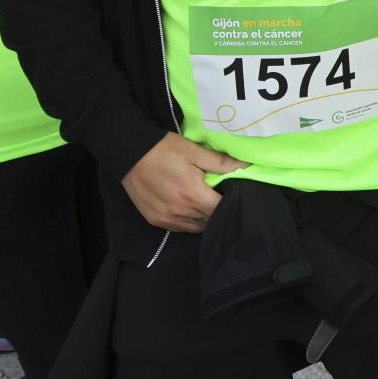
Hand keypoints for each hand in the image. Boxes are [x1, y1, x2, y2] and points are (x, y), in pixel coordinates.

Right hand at [121, 132, 247, 233]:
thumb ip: (221, 162)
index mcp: (193, 195)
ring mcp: (167, 219)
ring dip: (204, 219)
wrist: (130, 154)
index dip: (230, 203)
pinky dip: (188, 222)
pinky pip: (179, 228)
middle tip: (220, 198)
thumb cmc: (165, 150)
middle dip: (217, 211)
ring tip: (207, 205)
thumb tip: (246, 166)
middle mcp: (181, 212)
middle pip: (209, 220)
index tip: (233, 195)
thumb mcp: (195, 152)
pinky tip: (191, 210)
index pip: (220, 209)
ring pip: (195, 228)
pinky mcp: (155, 220)